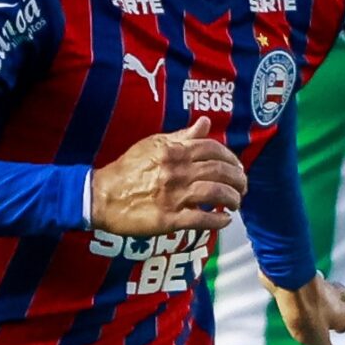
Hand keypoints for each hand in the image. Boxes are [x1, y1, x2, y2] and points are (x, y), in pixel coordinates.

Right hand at [91, 118, 246, 234]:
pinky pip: (201, 220)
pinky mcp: (169, 219)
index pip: (214, 149)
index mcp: (174, 151)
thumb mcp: (154, 145)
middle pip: (220, 172)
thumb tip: (204, 123)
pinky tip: (225, 220)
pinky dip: (218, 221)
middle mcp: (177, 172)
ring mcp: (174, 196)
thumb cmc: (128, 169)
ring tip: (236, 203)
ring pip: (216, 194)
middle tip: (242, 187)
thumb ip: (182, 136)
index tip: (237, 167)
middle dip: (238, 180)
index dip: (231, 158)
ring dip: (232, 199)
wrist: (102, 196)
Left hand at [271, 274, 344, 344]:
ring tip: (306, 305)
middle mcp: (331, 293)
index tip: (337, 331)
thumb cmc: (304, 311)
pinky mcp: (297, 274)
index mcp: (339, 309)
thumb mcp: (317, 340)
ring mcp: (314, 281)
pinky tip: (288, 294)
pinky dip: (298, 286)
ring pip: (322, 286)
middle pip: (341, 295)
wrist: (287, 280)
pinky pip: (300, 280)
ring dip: (318, 295)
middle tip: (325, 314)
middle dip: (337, 304)